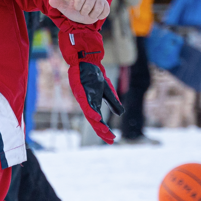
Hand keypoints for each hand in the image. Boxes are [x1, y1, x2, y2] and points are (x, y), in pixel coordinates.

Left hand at [48, 0, 109, 24]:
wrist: (84, 14)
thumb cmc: (74, 9)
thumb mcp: (65, 7)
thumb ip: (59, 4)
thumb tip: (50, 1)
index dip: (78, 6)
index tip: (76, 8)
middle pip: (89, 5)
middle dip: (84, 12)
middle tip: (83, 12)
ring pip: (98, 9)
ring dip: (92, 15)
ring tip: (89, 13)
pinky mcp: (106, 5)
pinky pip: (105, 12)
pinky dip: (100, 16)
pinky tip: (96, 15)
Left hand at [57, 25, 124, 143]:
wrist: (88, 61)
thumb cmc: (95, 76)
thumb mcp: (107, 91)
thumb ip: (113, 103)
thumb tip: (121, 114)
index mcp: (92, 104)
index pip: (98, 121)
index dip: (104, 130)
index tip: (112, 139)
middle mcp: (86, 103)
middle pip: (93, 121)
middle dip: (101, 131)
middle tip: (110, 139)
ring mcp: (82, 97)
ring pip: (89, 114)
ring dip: (97, 123)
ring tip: (104, 131)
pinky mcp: (79, 90)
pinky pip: (85, 103)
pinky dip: (90, 111)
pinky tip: (96, 117)